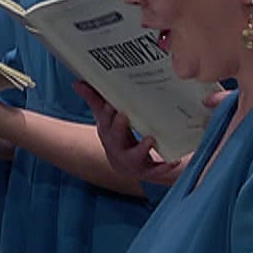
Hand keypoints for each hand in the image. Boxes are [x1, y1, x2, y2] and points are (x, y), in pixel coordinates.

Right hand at [72, 81, 186, 185]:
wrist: (126, 166)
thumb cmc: (117, 136)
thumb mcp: (105, 119)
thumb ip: (94, 100)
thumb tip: (77, 82)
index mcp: (108, 133)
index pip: (104, 122)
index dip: (106, 114)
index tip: (109, 104)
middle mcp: (117, 147)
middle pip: (115, 137)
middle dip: (118, 127)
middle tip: (123, 115)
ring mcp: (132, 160)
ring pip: (135, 155)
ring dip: (142, 148)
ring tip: (150, 139)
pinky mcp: (147, 170)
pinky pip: (156, 170)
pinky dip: (165, 167)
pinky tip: (174, 161)